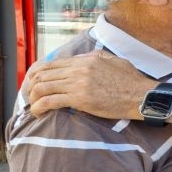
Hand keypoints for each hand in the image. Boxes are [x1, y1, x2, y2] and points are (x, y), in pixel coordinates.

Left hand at [27, 50, 156, 119]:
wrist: (141, 96)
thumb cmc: (132, 81)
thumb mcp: (114, 60)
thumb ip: (96, 58)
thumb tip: (83, 59)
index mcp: (86, 59)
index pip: (52, 64)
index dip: (37, 74)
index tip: (34, 83)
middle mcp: (79, 69)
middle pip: (43, 75)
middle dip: (31, 86)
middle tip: (30, 97)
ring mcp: (79, 83)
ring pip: (42, 87)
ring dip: (32, 98)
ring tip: (33, 107)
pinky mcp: (80, 99)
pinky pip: (50, 101)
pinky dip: (39, 107)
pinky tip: (37, 113)